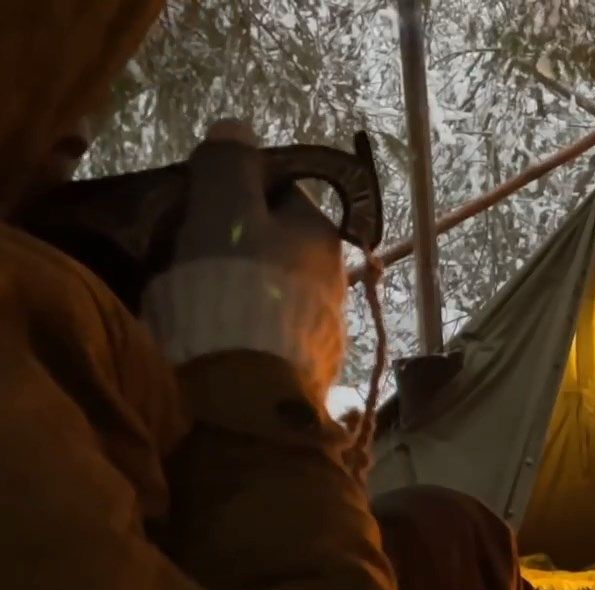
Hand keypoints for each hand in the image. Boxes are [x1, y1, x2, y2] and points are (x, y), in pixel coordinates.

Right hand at [141, 120, 346, 398]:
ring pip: (275, 288)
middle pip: (278, 244)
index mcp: (321, 234)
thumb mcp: (223, 209)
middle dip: (237, 245)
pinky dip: (245, 326)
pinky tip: (215, 335)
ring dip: (241, 288)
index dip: (236, 195)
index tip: (198, 208)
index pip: (282, 195)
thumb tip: (236, 128)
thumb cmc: (234, 283)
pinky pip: (270, 330)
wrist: (244, 385)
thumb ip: (228, 166)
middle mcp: (335, 278)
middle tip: (188, 255)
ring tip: (194, 298)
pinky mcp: (306, 367)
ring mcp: (325, 327)